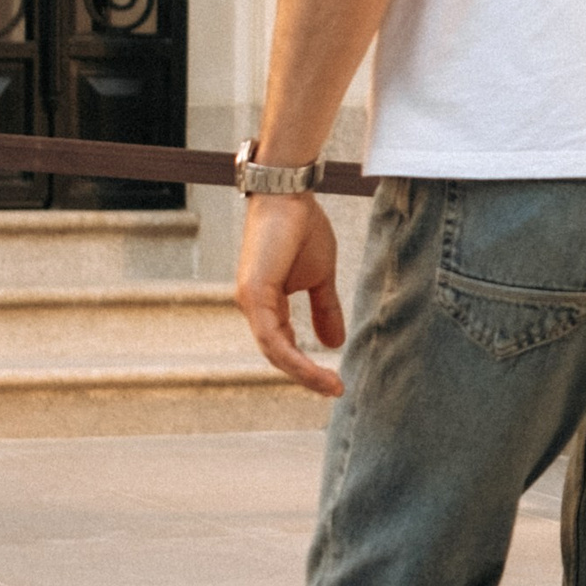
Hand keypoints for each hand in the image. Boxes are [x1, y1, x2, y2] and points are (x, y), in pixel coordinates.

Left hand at [235, 193, 347, 394]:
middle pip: (277, 354)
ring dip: (302, 372)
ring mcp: (250, 301)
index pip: (284, 345)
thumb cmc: (301, 228)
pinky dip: (293, 356)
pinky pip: (272, 337)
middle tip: (334, 390)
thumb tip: (335, 344)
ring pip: (274, 351)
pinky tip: (314, 368)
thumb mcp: (320, 277)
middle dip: (306, 376)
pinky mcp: (253, 294)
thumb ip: (325, 309)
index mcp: (267, 304)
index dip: (307, 366)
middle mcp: (254, 307)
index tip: (334, 382)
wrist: (290, 195)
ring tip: (330, 386)